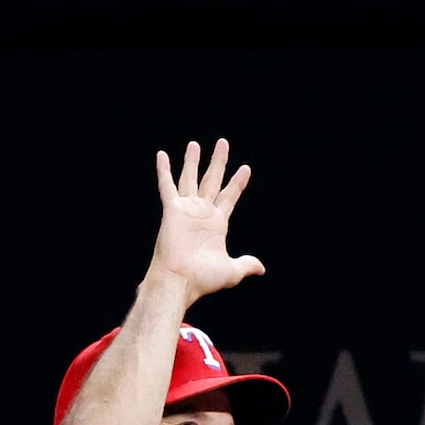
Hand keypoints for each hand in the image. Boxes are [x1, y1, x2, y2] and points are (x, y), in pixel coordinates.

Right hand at [149, 140, 263, 307]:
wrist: (182, 281)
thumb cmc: (204, 279)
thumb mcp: (232, 271)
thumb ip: (246, 264)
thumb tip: (261, 268)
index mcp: (217, 224)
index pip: (229, 197)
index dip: (237, 183)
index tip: (245, 168)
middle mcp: (202, 213)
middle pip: (212, 181)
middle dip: (218, 162)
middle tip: (223, 143)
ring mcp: (187, 209)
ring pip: (191, 178)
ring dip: (193, 161)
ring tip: (196, 144)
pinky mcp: (172, 209)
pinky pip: (167, 186)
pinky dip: (164, 170)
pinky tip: (163, 155)